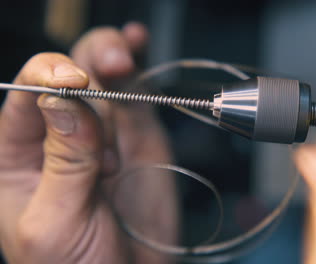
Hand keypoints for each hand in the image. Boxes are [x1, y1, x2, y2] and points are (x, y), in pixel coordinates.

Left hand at [0, 22, 176, 262]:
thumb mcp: (56, 222)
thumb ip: (62, 163)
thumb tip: (63, 102)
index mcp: (17, 157)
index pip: (24, 97)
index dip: (46, 78)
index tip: (74, 83)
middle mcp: (59, 137)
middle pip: (63, 78)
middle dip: (84, 66)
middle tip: (109, 69)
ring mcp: (101, 134)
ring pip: (100, 78)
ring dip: (111, 60)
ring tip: (124, 63)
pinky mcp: (136, 137)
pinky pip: (135, 94)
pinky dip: (137, 66)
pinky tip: (135, 44)